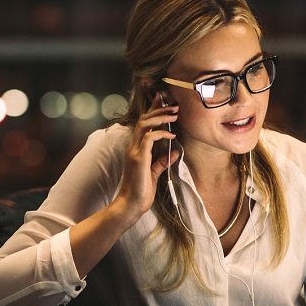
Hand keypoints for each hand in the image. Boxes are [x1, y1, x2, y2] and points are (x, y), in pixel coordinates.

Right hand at [115, 103, 179, 220]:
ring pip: (145, 124)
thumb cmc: (141, 192)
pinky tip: (172, 135)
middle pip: (143, 119)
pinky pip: (149, 137)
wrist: (131, 205)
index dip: (153, 110)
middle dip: (159, 108)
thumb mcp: (155, 174)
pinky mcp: (138, 157)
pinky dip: (161, 133)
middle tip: (174, 105)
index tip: (163, 99)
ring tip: (175, 114)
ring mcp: (134, 151)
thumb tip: (175, 152)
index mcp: (136, 149)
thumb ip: (162, 162)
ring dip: (161, 116)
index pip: (144, 124)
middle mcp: (133, 146)